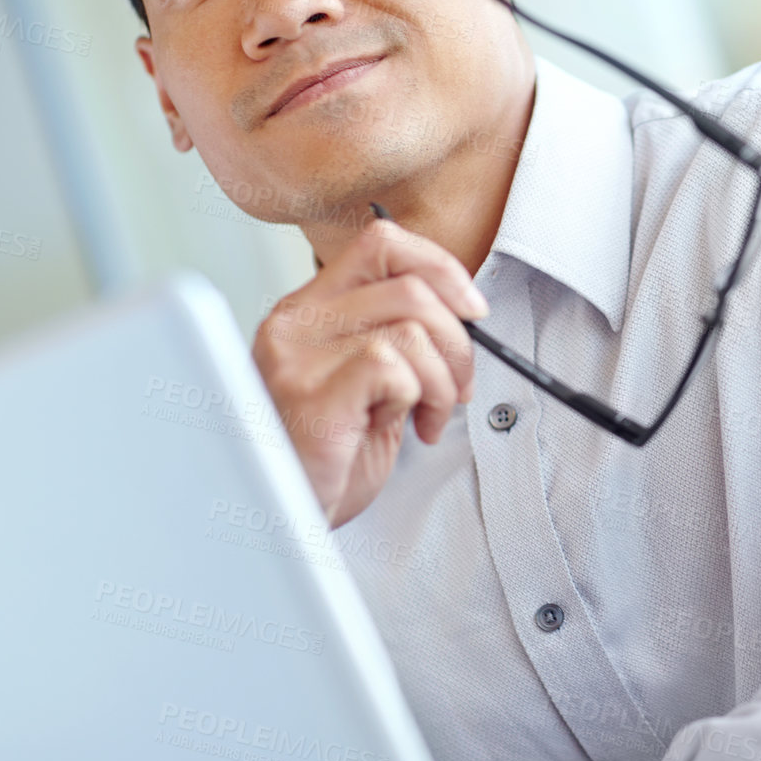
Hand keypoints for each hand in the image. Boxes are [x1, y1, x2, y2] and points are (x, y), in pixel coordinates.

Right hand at [252, 217, 487, 526]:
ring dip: (442, 380)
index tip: (472, 311)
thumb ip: (401, 334)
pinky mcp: (309, 394)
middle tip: (458, 387)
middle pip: (411, 287)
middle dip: (459, 341)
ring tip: (427, 414)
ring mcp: (296, 357)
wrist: (287, 516)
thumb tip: (465, 308)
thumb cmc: (329, 456)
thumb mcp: (371, 380)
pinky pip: (393, 365)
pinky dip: (417, 397)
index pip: (382, 243)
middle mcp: (295, 323)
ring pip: (411, 328)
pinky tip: (402, 427)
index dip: (441, 268)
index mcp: (310, 309)